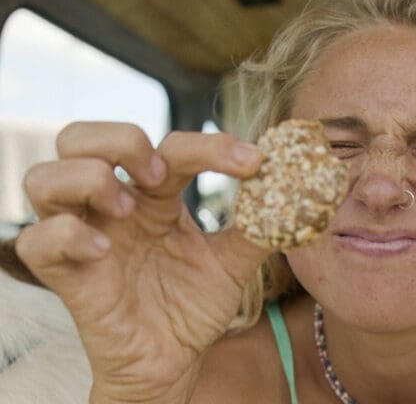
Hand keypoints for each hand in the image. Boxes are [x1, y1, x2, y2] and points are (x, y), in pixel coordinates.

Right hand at [16, 122, 269, 403]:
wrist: (172, 362)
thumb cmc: (193, 307)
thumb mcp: (232, 263)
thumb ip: (257, 228)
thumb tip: (293, 193)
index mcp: (153, 197)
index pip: (169, 146)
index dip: (211, 145)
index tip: (254, 162)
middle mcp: (113, 207)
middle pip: (80, 137)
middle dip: (119, 139)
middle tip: (161, 175)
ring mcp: (83, 237)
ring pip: (44, 177)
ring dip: (88, 179)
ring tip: (129, 211)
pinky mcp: (64, 275)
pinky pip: (37, 241)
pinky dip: (66, 234)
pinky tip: (102, 249)